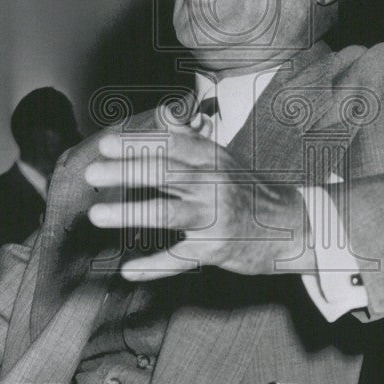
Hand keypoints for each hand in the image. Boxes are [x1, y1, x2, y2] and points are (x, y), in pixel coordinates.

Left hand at [83, 112, 314, 281]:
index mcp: (212, 158)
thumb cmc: (247, 191)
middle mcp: (214, 183)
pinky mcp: (217, 249)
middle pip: (165, 174)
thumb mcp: (223, 159)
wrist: (291, 227)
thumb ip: (189, 138)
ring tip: (97, 215)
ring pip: (168, 213)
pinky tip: (129, 270)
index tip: (107, 144)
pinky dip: (154, 266)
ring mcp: (215, 217)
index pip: (171, 146)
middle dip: (126, 173)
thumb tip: (161, 113)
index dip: (138, 144)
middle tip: (92, 174)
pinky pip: (180, 258)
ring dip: (130, 214)